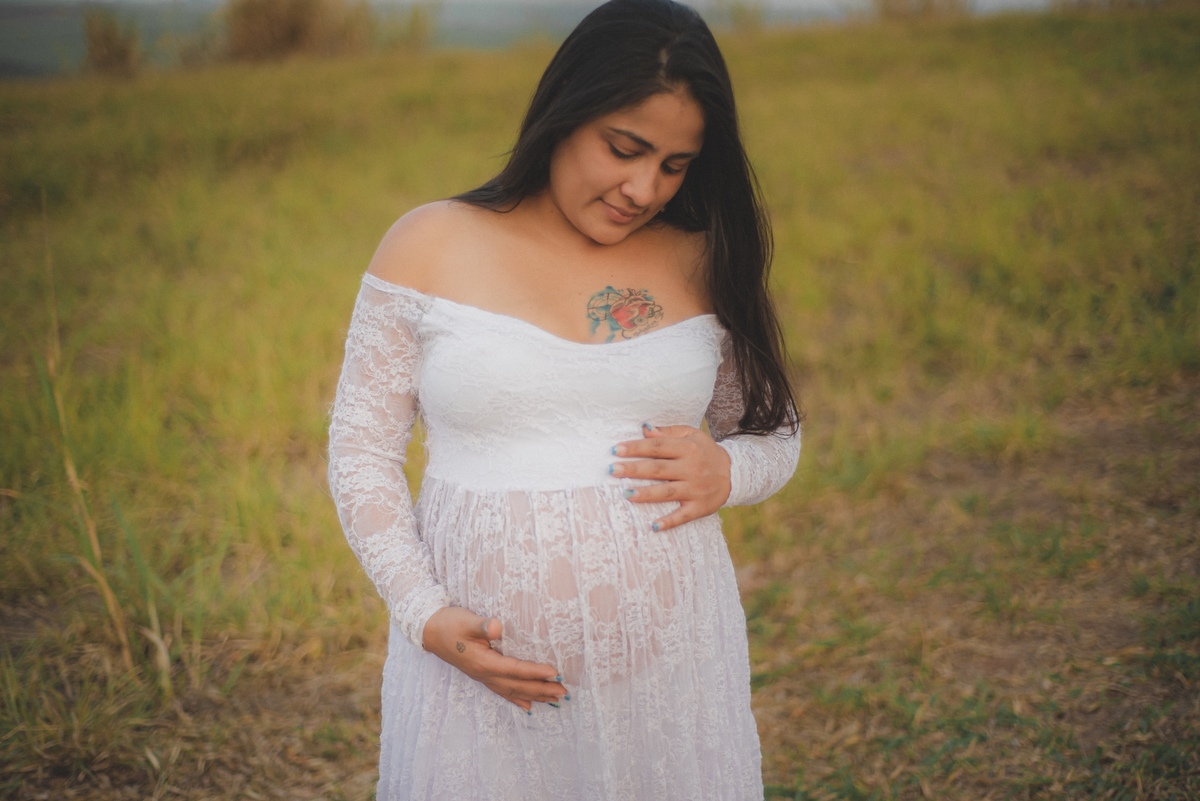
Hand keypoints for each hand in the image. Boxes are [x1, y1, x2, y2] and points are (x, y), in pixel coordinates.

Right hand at [421, 606, 567, 711]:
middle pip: (517, 685)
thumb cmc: (449, 623)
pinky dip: (517, 698)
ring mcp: (482, 676)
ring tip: (555, 700)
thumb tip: (496, 627)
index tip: (554, 673)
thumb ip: (482, 626)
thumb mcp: (465, 620)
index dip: (535, 672)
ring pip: (512, 690)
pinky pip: (502, 691)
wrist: (429, 631)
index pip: (515, 669)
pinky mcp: (481, 674)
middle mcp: (484, 674)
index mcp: (483, 662)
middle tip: (563, 692)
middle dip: (541, 689)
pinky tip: (528, 706)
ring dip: (534, 695)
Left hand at [610, 423, 731, 531]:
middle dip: (634, 469)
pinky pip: (683, 515)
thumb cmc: (705, 451)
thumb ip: (668, 432)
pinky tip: (653, 526)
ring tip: (626, 494)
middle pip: (658, 469)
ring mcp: (696, 489)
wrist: (734, 473)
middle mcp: (692, 468)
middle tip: (612, 470)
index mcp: (688, 448)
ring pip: (667, 492)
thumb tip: (644, 429)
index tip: (616, 450)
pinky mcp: (700, 507)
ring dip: (646, 494)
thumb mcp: (692, 435)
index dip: (636, 448)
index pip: (657, 447)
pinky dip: (669, 522)